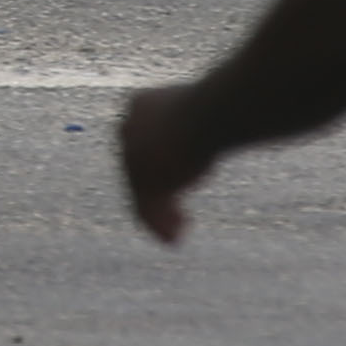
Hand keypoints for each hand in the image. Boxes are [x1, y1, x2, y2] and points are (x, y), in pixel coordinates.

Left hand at [116, 87, 213, 245]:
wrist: (210, 114)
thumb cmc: (217, 109)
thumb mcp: (204, 118)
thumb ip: (193, 134)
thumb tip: (196, 152)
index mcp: (139, 107)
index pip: (142, 140)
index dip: (158, 165)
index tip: (176, 182)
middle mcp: (128, 130)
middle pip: (138, 170)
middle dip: (158, 194)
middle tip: (178, 215)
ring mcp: (131, 155)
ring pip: (140, 193)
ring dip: (157, 216)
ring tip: (175, 233)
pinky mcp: (141, 180)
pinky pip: (144, 209)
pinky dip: (158, 226)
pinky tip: (174, 238)